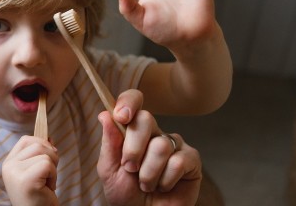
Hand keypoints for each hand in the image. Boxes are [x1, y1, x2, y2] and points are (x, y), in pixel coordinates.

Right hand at [2, 135, 59, 205]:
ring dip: (53, 169)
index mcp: (8, 163)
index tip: (49, 159)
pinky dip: (53, 176)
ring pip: (45, 154)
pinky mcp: (26, 180)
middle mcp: (8, 166)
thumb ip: (39, 154)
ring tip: (47, 183)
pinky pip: (47, 164)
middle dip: (51, 157)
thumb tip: (49, 138)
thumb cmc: (39, 196)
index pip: (26, 140)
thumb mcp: (36, 171)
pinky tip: (47, 188)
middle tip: (49, 175)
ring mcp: (15, 172)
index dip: (42, 144)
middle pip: (37, 144)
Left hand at [98, 90, 201, 205]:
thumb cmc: (126, 195)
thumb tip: (104, 114)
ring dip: (148, 172)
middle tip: (130, 168)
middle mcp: (155, 133)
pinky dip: (166, 180)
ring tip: (146, 185)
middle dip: (133, 148)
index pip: (133, 101)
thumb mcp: (109, 170)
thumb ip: (109, 143)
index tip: (121, 116)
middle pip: (146, 119)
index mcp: (133, 130)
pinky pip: (178, 161)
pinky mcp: (191, 160)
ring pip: (161, 145)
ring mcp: (174, 145)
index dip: (128, 102)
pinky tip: (164, 187)